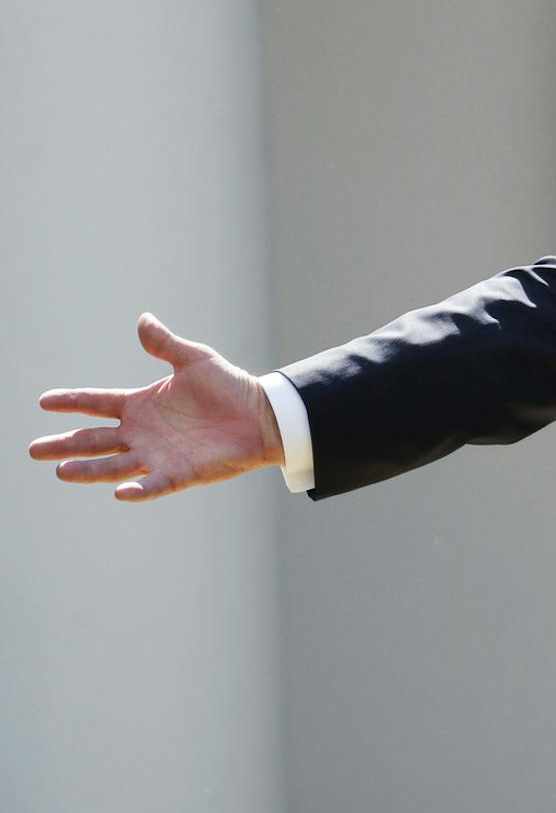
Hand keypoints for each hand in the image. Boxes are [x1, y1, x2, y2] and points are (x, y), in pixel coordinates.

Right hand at [30, 314, 284, 501]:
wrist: (264, 415)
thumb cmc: (230, 388)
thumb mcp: (195, 360)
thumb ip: (166, 345)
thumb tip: (143, 320)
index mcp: (142, 405)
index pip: (97, 403)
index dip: (72, 402)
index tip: (43, 401)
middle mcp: (143, 433)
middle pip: (95, 440)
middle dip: (65, 445)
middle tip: (34, 450)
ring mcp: (158, 455)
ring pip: (115, 465)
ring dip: (89, 470)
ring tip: (61, 470)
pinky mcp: (181, 473)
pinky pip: (155, 484)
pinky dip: (138, 489)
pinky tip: (119, 492)